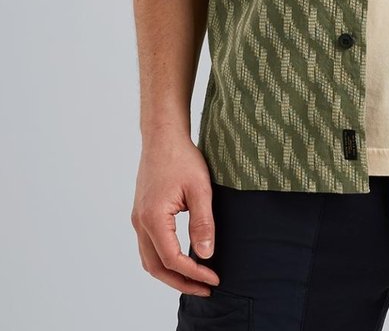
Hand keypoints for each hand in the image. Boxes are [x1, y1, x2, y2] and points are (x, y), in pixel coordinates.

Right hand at [131, 135, 219, 295]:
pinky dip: (163, 259)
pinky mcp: (142, 213)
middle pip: (156, 267)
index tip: (214, 278)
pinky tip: (182, 259)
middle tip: (205, 288)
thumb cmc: (182, 157)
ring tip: (195, 279)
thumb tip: (206, 255)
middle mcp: (140, 222)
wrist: (163, 136)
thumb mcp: (200, 188)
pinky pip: (149, 246)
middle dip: (180, 282)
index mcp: (153, 218)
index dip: (194, 273)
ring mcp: (138, 218)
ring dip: (170, 274)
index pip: (172, 259)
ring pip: (149, 259)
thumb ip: (203, 223)